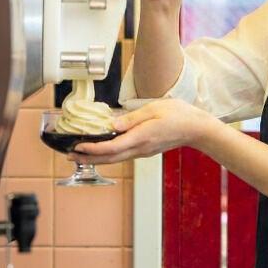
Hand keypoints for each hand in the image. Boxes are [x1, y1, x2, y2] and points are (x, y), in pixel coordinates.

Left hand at [68, 98, 217, 163]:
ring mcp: (144, 151)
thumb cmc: (179, 115)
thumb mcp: (154, 108)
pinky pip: (124, 155)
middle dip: (88, 158)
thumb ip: (132, 117)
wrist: (197, 129)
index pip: (112, 147)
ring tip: (80, 154)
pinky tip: (103, 149)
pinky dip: (109, 154)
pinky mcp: (146, 150)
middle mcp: (141, 148)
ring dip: (97, 158)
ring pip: (116, 158)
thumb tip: (112, 123)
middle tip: (70, 155)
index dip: (93, 149)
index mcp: (141, 137)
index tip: (78, 147)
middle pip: (110, 158)